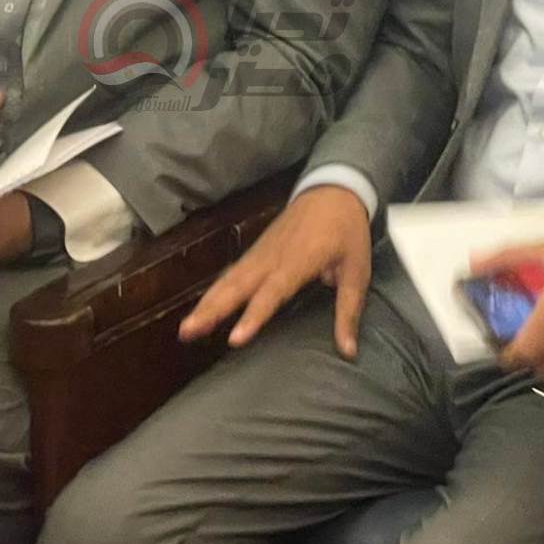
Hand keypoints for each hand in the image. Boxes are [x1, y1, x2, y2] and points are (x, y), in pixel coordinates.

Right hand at [180, 184, 371, 355]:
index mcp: (299, 261)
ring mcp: (260, 253)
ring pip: (229, 280)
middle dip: (212, 310)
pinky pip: (231, 273)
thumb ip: (349, 312)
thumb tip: (349, 352)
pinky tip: (202, 309)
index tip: (235, 338)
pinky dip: (214, 291)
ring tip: (186, 329)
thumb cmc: (347, 233)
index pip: (273, 292)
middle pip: (238, 286)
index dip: (253, 315)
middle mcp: (272, 258)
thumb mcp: (357, 271)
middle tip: (188, 332)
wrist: (333, 190)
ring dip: (206, 303)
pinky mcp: (256, 252)